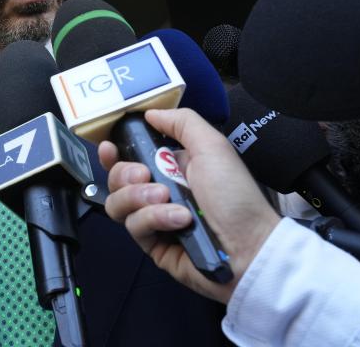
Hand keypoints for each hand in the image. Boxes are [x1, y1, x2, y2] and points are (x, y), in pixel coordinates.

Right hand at [100, 108, 279, 303]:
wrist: (250, 246)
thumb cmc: (234, 194)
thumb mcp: (212, 147)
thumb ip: (182, 122)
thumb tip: (149, 113)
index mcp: (169, 167)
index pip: (128, 157)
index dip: (113, 153)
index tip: (109, 148)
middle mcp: (157, 191)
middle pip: (116, 179)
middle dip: (125, 174)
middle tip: (146, 175)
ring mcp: (153, 219)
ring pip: (118, 204)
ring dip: (139, 197)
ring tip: (166, 198)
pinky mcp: (152, 245)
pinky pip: (134, 227)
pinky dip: (154, 219)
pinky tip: (179, 220)